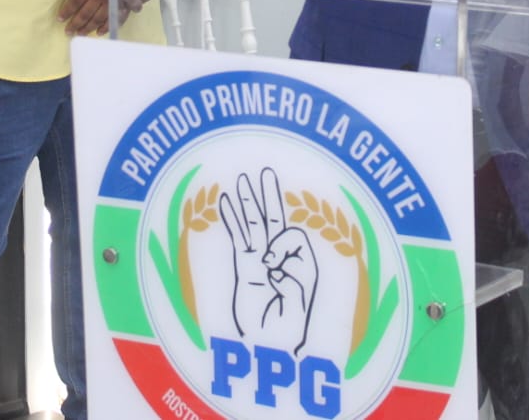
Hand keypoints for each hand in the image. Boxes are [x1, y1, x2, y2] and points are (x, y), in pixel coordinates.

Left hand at [57, 0, 110, 35]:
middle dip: (76, 23)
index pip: (76, 0)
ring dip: (88, 27)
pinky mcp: (123, 3)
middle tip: (68, 32)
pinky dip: (107, 27)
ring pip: (98, 18)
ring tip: (80, 34)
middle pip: (86, 12)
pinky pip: (115, 18)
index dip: (67, 10)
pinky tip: (99, 32)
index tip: (60, 19)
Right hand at [218, 168, 317, 354]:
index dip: (281, 246)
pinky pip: (237, 238)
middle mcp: (284, 260)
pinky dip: (232, 219)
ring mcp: (261, 262)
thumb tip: (270, 266)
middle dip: (271, 197)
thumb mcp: (296, 312)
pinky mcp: (244, 268)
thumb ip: (289, 286)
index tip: (270, 267)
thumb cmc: (286, 339)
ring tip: (244, 179)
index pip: (291, 238)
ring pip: (255, 225)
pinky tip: (225, 201)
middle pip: (277, 220)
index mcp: (304, 267)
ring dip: (250, 203)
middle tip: (265, 174)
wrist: (266, 354)